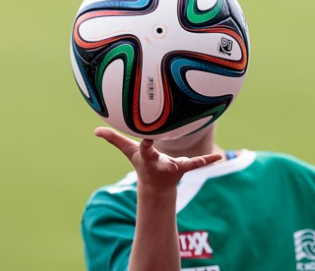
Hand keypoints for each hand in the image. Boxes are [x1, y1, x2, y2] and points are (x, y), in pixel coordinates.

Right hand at [94, 127, 221, 192]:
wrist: (156, 185)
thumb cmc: (142, 163)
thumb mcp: (129, 151)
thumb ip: (114, 139)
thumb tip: (95, 130)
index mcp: (148, 157)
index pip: (146, 149)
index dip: (147, 144)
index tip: (149, 137)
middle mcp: (162, 163)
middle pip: (164, 162)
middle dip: (167, 163)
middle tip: (172, 164)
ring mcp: (175, 167)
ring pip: (186, 165)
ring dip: (196, 163)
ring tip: (208, 159)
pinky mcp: (186, 167)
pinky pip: (198, 164)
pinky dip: (208, 160)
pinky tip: (219, 157)